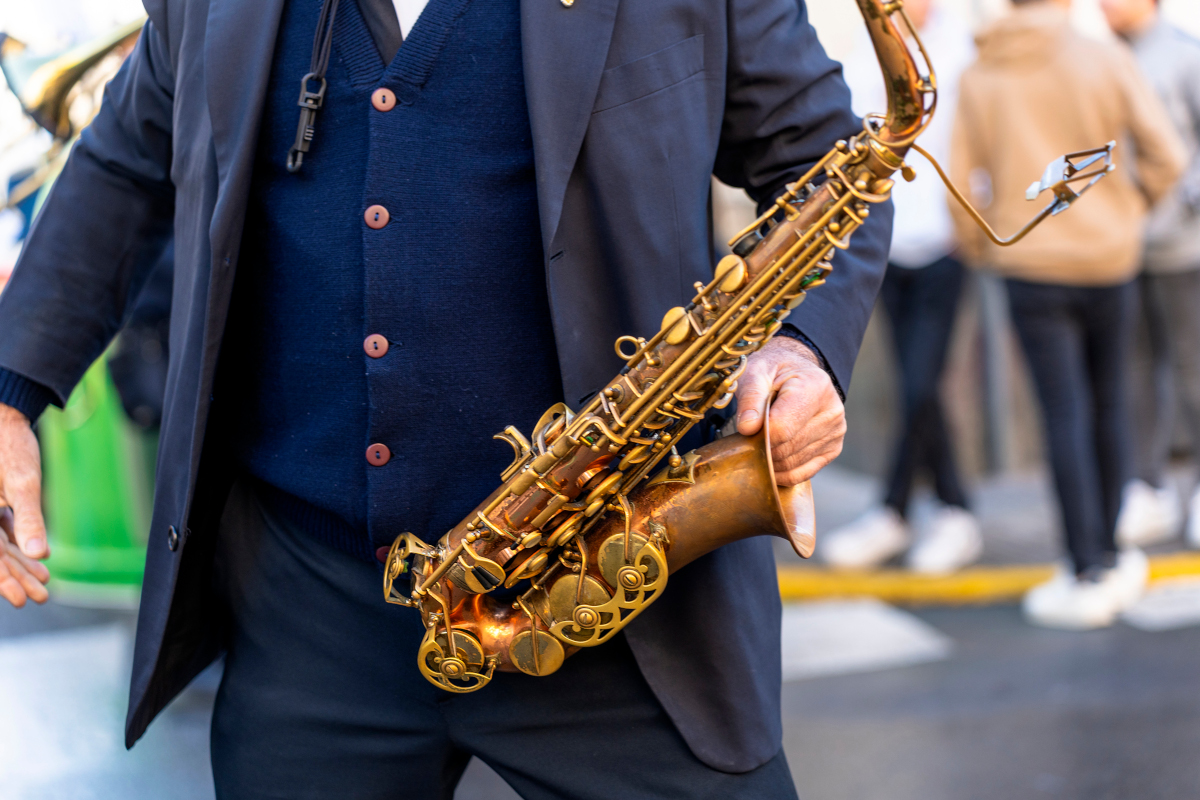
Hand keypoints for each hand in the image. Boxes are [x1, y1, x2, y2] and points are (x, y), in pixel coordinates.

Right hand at [0, 404, 49, 606]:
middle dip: (16, 579)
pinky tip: (42, 559)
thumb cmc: (11, 448)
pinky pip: (6, 531)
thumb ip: (29, 518)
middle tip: (40, 597)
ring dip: (21, 565)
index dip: (3, 581)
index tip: (20, 600)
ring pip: (1, 546)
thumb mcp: (23, 483)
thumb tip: (39, 552)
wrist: (6, 418)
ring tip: (44, 584)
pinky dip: (22, 544)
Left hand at [735, 337, 845, 485]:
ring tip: (758, 444)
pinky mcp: (832, 449)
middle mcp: (832, 411)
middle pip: (787, 448)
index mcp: (815, 387)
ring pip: (792, 463)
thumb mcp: (756, 372)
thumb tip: (747, 428)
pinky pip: (801, 474)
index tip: (745, 432)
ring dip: (769, 461)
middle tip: (747, 439)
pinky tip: (770, 462)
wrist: (797, 371)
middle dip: (762, 449)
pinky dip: (781, 473)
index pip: (783, 428)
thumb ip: (750, 398)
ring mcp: (835, 433)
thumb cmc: (774, 371)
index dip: (758, 436)